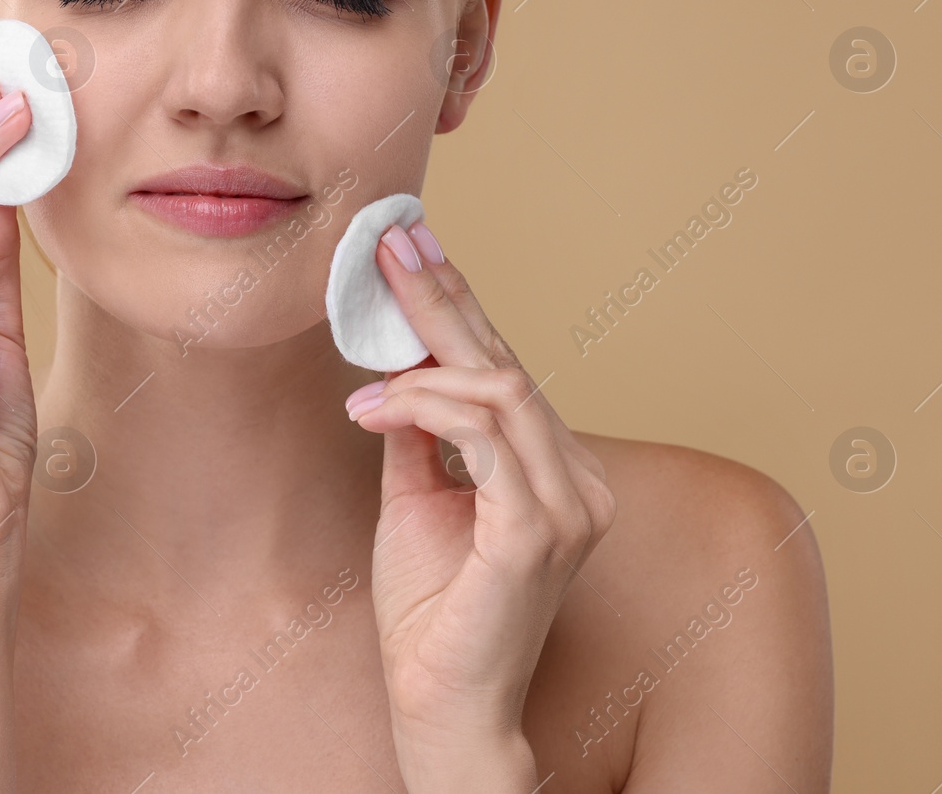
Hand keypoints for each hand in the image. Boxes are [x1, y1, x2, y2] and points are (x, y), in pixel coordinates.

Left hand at [348, 220, 615, 786]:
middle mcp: (576, 479)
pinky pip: (484, 435)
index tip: (412, 248)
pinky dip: (425, 409)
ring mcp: (569, 504)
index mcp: (553, 469)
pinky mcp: (540, 530)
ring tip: (364, 362)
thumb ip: (419, 433)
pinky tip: (375, 408)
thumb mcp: (415, 497)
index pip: (506, 368)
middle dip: (443, 296)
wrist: (440, 701)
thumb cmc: (431, 610)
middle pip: (506, 363)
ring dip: (422, 361)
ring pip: (500, 389)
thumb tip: (398, 366)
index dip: (458, 305)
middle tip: (393, 240)